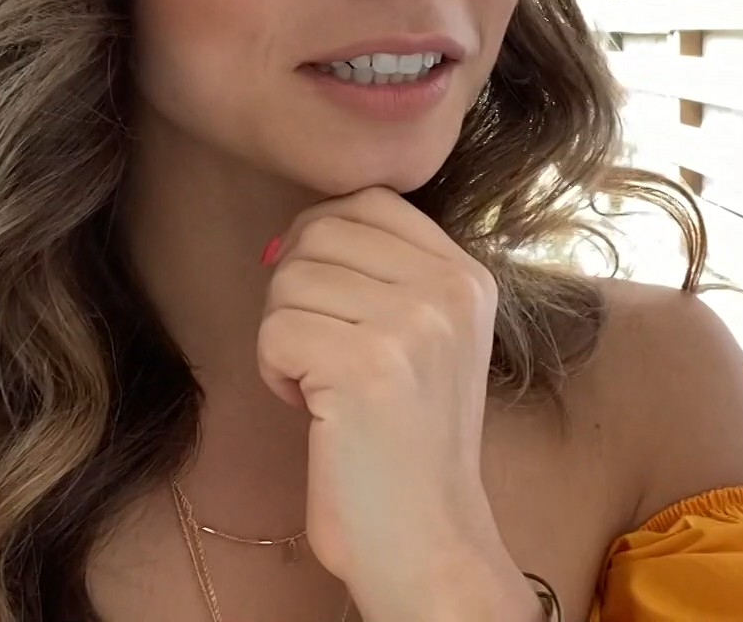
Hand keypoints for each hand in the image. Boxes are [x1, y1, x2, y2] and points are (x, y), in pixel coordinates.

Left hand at [257, 187, 534, 619]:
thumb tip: (286, 235)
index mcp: (468, 277)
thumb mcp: (425, 339)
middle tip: (322, 355)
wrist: (427, 542)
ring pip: (288, 280)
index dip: (320, 242)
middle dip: (296, 292)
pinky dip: (276, 374)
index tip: (327, 305)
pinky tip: (317, 412)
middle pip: (319, 232)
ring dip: (284, 339)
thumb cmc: (405, 446)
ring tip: (327, 390)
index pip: (368, 201)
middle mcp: (449, 291)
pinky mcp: (366, 367)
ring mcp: (412, 326)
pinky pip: (274, 331)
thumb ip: (382, 274)